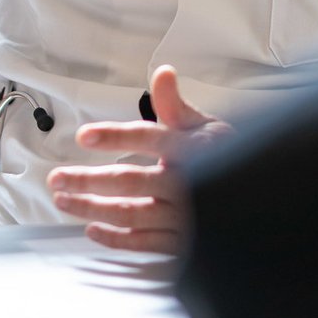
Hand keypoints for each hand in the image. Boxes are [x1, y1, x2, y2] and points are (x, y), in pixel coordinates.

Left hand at [47, 64, 232, 253]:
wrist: (260, 203)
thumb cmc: (228, 160)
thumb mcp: (206, 127)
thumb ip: (175, 105)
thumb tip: (162, 72)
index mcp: (192, 150)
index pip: (148, 138)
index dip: (115, 136)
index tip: (84, 136)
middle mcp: (188, 185)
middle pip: (129, 181)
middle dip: (87, 180)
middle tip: (57, 178)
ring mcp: (185, 219)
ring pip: (130, 213)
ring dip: (92, 208)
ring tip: (64, 199)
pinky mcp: (182, 245)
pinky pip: (143, 245)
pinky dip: (115, 239)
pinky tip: (92, 229)